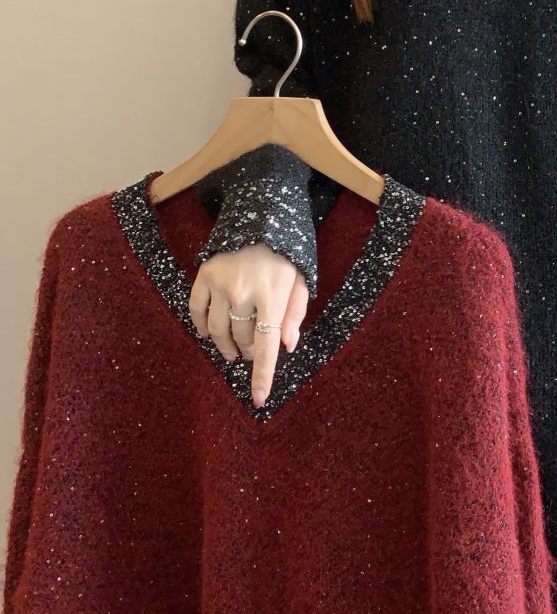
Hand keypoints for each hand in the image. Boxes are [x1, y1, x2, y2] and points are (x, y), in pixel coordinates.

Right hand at [189, 243, 309, 407]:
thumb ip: (295, 313)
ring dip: (225, 345)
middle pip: (242, 339)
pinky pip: (197, 311)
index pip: (266, 346)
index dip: (262, 375)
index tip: (258, 400)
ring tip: (231, 350)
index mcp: (273, 296)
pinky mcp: (204, 274)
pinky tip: (210, 332)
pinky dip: (203, 326)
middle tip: (250, 351)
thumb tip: (287, 346)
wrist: (263, 214)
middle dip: (247, 351)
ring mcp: (221, 283)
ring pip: (219, 330)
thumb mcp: (302, 280)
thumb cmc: (287, 252)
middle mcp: (244, 292)